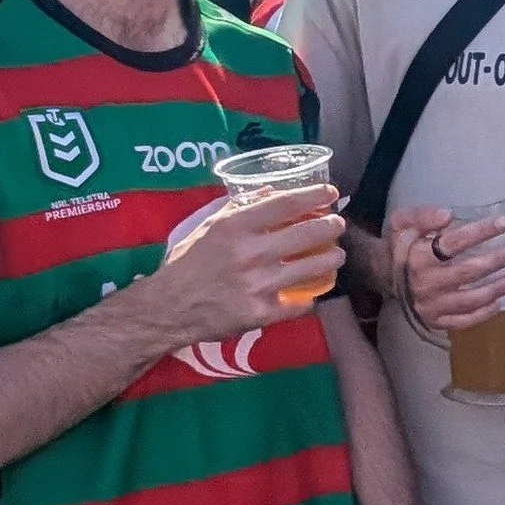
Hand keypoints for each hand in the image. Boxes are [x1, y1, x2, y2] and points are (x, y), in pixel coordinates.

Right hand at [142, 187, 344, 347]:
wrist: (165, 309)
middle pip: (307, 234)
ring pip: (310, 268)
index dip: (314, 195)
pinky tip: (314, 293)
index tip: (332, 194)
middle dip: (331, 227)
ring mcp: (256, 285)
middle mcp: (249, 253)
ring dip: (331, 260)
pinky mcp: (259, 314)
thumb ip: (241, 207)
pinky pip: (297, 304)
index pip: (285, 203)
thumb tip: (273, 191)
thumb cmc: (187, 263)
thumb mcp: (209, 226)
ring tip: (337, 256)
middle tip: (338, 225)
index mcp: (235, 227)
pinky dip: (310, 298)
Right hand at [390, 205, 504, 335]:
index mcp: (418, 257)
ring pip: (471, 299)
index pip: (454, 243)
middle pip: (469, 271)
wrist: (383, 276)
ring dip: (499, 288)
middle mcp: (426, 284)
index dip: (480, 232)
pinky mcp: (434, 321)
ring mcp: (431, 306)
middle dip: (499, 260)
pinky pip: (462, 322)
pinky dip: (483, 314)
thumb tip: (448, 215)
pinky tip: (499, 302)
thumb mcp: (402, 223)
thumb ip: (422, 215)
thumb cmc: (401, 245)